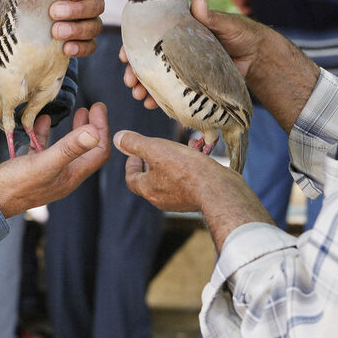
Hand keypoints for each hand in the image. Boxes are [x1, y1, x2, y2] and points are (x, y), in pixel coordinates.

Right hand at [0, 103, 110, 217]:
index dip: (102, 129)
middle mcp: (64, 176)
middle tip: (92, 108)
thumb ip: (69, 148)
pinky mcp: (33, 169)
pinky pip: (45, 149)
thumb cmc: (17, 184)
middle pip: (87, 150)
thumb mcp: (44, 163)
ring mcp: (49, 173)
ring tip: (77, 112)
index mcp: (72, 176)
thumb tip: (94, 132)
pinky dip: (47, 134)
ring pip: (68, 149)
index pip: (98, 152)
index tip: (98, 108)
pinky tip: (43, 121)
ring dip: (74, 131)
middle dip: (93, 128)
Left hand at [22, 0, 104, 56]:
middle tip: (54, 12)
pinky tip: (65, 49)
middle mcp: (91, 3)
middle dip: (77, 9)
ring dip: (76, 29)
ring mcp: (90, 24)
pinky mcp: (86, 42)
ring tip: (55, 32)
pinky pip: (91, 46)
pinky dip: (80, 48)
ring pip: (95, 26)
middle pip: (97, 5)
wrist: (33, 21)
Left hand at [113, 128, 272, 250]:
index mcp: (148, 189)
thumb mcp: (155, 149)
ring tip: (179, 146)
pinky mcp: (197, 197)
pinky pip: (188, 180)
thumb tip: (118, 138)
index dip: (131, 164)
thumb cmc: (185, 169)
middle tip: (156, 148)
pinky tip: (197, 152)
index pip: (132, 178)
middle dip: (153, 161)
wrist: (219, 190)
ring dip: (172, 161)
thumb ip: (135, 143)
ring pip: (171, 178)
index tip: (135, 152)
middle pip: (150, 179)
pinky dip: (189, 165)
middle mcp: (162, 199)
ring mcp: (180, 200)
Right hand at [118, 0, 265, 108]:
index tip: (124, 56)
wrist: (257, 57)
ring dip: (144, 87)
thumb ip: (210, 16)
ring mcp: (182, 67)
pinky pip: (171, 91)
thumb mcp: (225, 23)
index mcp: (178, 30)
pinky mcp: (190, 83)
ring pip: (156, 77)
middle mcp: (176, 48)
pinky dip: (160, 99)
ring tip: (139, 96)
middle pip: (147, 59)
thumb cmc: (240, 33)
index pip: (149, 35)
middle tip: (130, 82)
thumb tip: (198, 1)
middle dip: (135, 71)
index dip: (133, 45)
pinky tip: (152, 105)